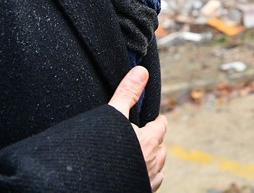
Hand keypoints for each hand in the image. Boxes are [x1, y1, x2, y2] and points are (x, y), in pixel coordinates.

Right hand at [109, 66, 167, 190]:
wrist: (92, 185)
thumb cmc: (104, 153)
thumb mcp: (113, 116)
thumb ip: (127, 94)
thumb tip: (141, 71)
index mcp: (150, 141)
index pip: (161, 126)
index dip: (156, 121)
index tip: (152, 119)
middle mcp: (153, 162)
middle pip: (161, 146)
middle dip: (154, 139)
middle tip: (142, 135)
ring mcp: (148, 179)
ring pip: (157, 166)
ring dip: (151, 159)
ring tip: (139, 154)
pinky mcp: (142, 190)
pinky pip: (150, 182)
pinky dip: (146, 175)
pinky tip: (134, 172)